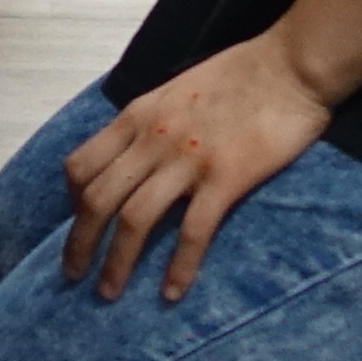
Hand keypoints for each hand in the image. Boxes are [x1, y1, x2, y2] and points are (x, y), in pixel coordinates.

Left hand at [59, 36, 334, 305]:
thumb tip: (134, 155)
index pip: (82, 164)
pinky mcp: (226, 178)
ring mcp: (187, 159)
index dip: (72, 201)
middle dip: (79, 242)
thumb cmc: (239, 75)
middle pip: (97, 198)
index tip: (79, 224)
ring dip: (116, 262)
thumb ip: (151, 122)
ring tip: (108, 294)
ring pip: (134, 219)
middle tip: (73, 275)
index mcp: (138, 116)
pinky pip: (193, 231)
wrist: (290, 66)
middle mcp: (153, 138)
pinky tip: (171, 293)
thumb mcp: (176, 91)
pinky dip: (179, 267)